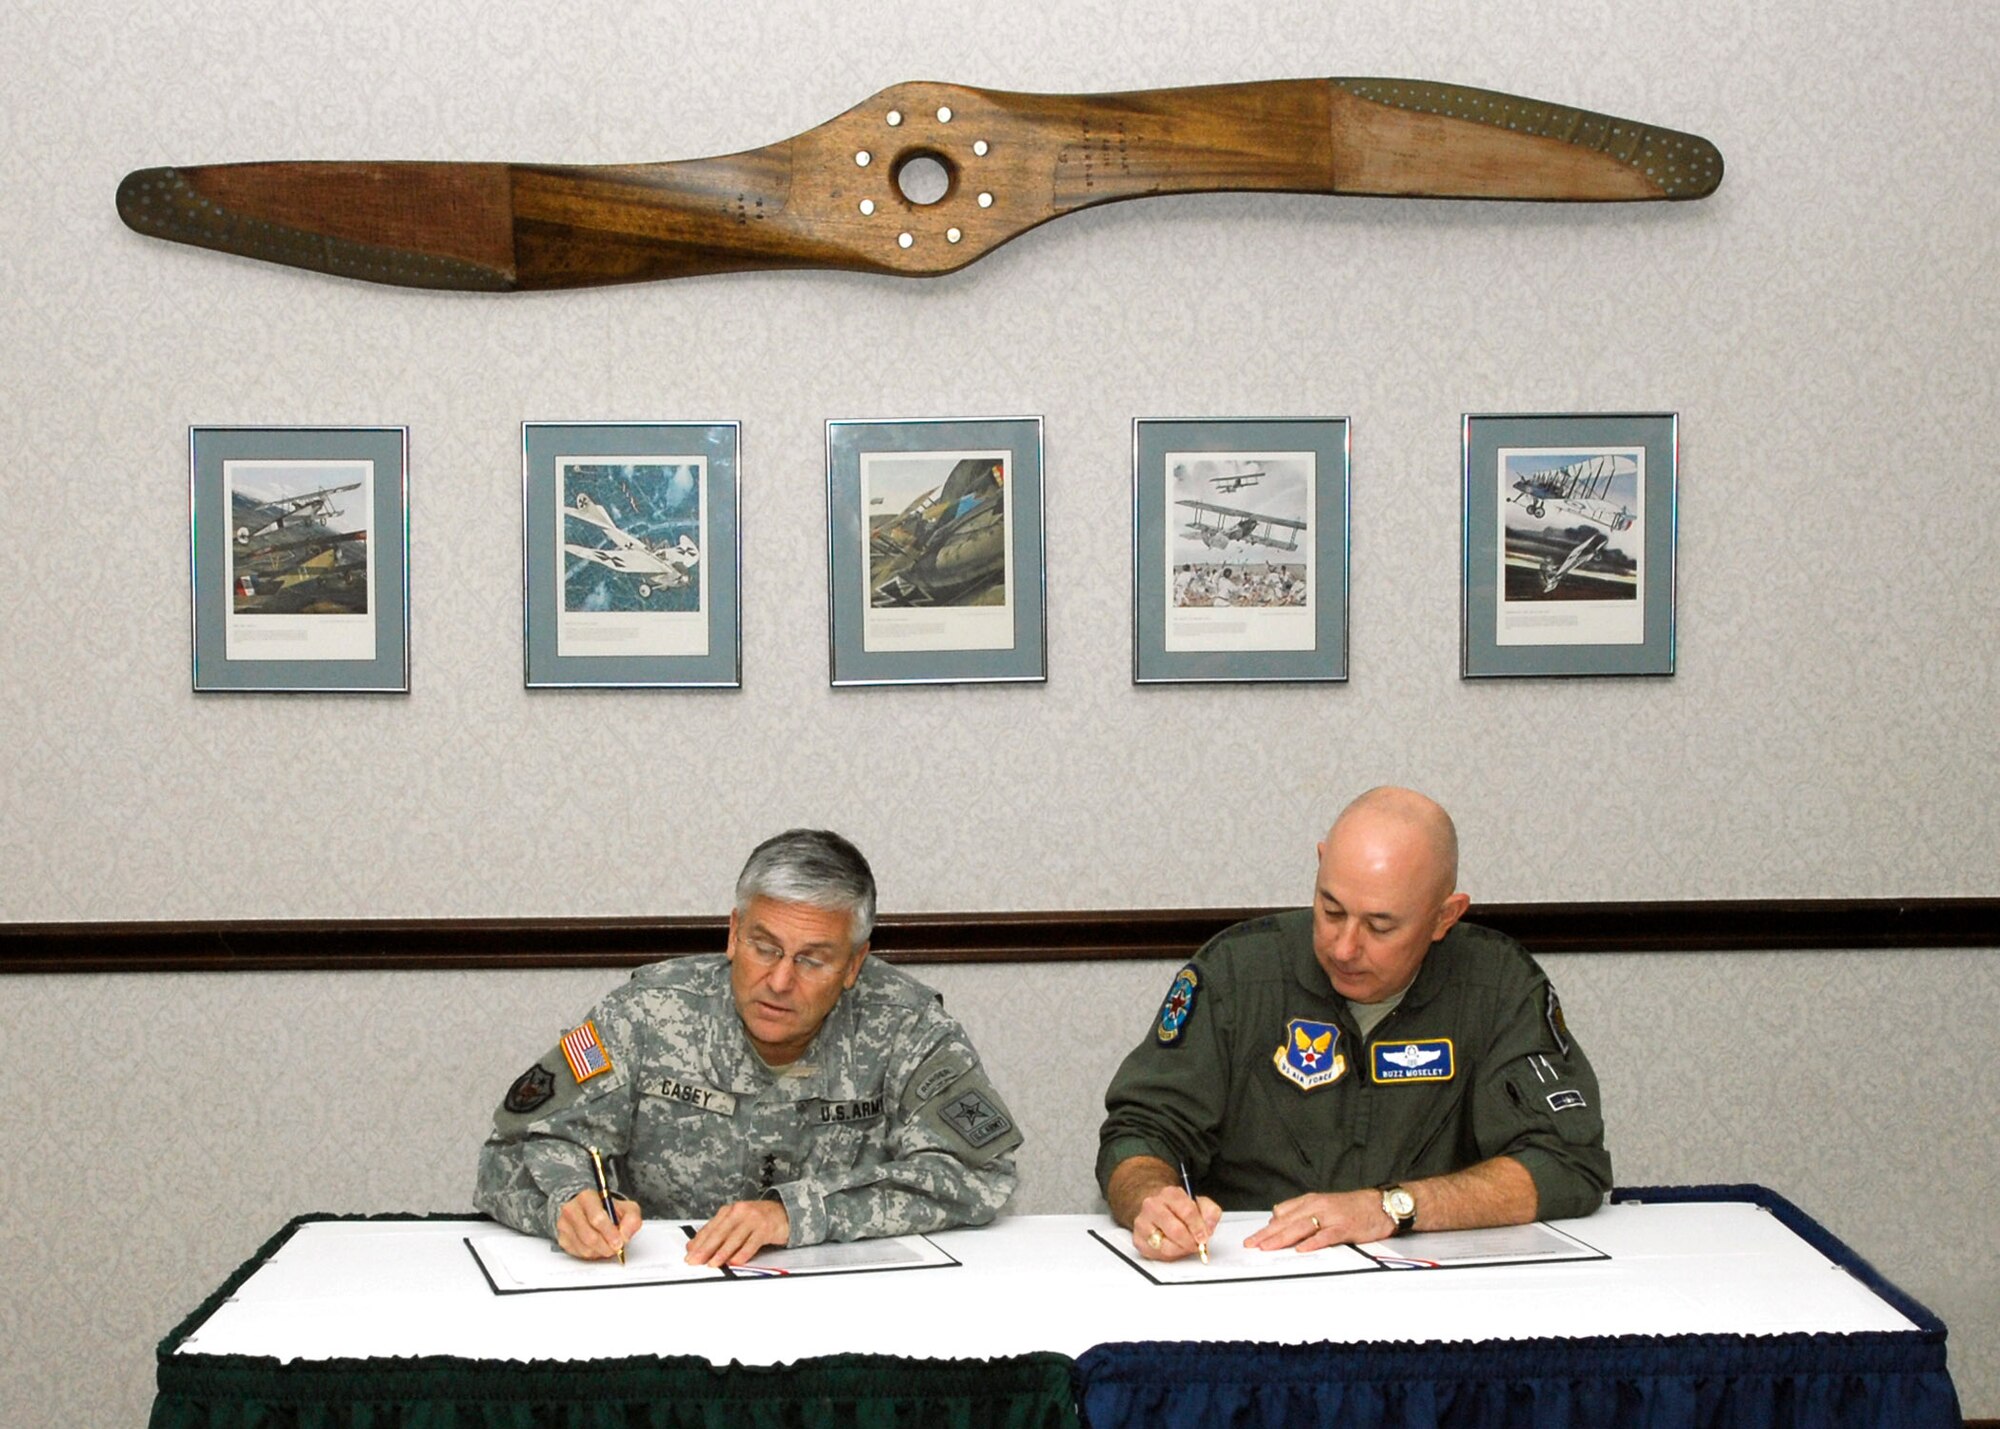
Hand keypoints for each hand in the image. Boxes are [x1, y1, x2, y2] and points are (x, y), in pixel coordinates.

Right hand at [556, 1192, 642, 1260]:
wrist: (590, 1210)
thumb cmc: (609, 1209)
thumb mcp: (626, 1208)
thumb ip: (632, 1219)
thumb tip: (625, 1236)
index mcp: (587, 1197)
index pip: (596, 1218)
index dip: (610, 1233)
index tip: (619, 1242)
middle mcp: (571, 1209)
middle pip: (590, 1236)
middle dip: (607, 1246)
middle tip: (616, 1248)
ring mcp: (564, 1225)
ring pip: (584, 1248)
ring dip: (600, 1251)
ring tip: (608, 1245)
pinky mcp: (562, 1239)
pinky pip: (579, 1254)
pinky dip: (592, 1254)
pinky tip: (597, 1246)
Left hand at [685, 1199, 789, 1265]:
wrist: (784, 1212)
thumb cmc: (758, 1219)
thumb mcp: (735, 1222)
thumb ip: (716, 1232)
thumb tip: (694, 1245)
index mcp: (730, 1210)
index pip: (710, 1228)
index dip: (698, 1243)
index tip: (689, 1255)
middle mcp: (740, 1212)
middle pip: (719, 1232)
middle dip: (705, 1248)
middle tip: (695, 1260)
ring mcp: (753, 1219)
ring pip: (734, 1238)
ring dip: (722, 1253)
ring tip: (713, 1263)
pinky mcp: (766, 1228)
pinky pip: (752, 1243)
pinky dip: (743, 1253)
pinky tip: (735, 1261)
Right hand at [1131, 1185, 1221, 1261]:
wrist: (1156, 1207)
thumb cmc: (1178, 1208)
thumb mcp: (1199, 1203)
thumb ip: (1210, 1212)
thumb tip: (1209, 1226)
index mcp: (1170, 1193)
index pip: (1187, 1211)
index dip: (1198, 1228)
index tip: (1204, 1237)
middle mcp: (1152, 1205)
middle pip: (1176, 1230)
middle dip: (1190, 1242)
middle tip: (1196, 1245)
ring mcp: (1142, 1222)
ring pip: (1165, 1246)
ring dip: (1180, 1250)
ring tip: (1185, 1245)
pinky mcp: (1138, 1239)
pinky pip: (1157, 1254)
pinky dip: (1168, 1255)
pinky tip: (1172, 1246)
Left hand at [1243, 1189, 1391, 1250]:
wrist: (1379, 1204)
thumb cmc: (1351, 1208)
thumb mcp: (1322, 1205)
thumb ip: (1301, 1213)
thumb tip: (1278, 1220)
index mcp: (1311, 1201)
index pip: (1282, 1214)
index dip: (1266, 1227)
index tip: (1253, 1238)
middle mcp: (1318, 1206)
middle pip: (1288, 1221)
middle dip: (1268, 1234)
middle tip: (1252, 1244)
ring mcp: (1331, 1216)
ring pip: (1302, 1227)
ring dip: (1283, 1238)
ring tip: (1268, 1247)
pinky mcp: (1344, 1227)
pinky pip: (1326, 1235)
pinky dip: (1313, 1242)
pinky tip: (1302, 1249)